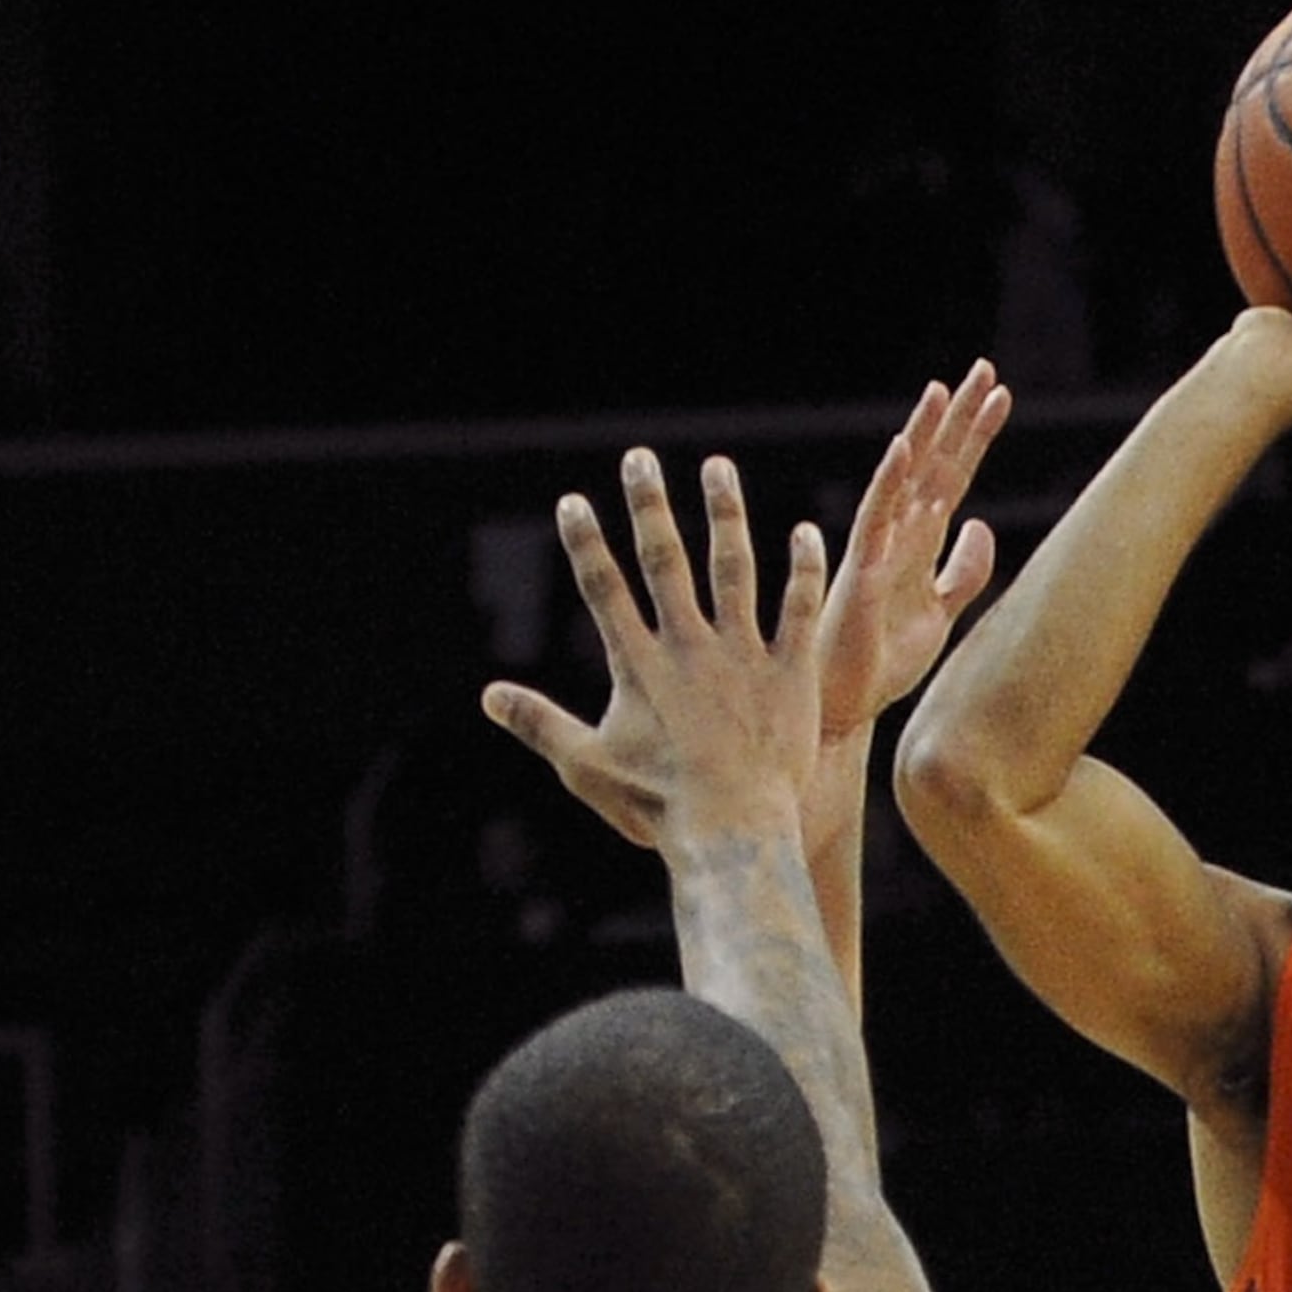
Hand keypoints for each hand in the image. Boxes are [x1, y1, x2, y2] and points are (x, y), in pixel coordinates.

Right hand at [482, 448, 828, 854]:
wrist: (735, 832)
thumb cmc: (657, 807)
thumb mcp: (586, 767)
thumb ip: (539, 723)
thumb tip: (488, 696)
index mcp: (639, 665)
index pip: (605, 590)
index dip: (586, 544)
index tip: (573, 501)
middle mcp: (689, 646)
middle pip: (665, 561)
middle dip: (649, 506)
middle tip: (640, 459)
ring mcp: (742, 655)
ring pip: (733, 568)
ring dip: (724, 514)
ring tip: (718, 467)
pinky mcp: (789, 673)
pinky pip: (798, 610)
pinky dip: (801, 569)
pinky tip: (804, 531)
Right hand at [814, 362, 1008, 747]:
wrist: (846, 709)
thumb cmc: (882, 661)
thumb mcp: (939, 612)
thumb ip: (963, 571)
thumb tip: (982, 523)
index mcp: (917, 543)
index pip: (952, 476)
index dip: (976, 436)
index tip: (1001, 393)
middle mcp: (897, 537)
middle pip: (933, 465)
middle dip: (958, 419)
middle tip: (984, 369)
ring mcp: (877, 552)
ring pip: (902, 482)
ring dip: (922, 436)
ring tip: (943, 390)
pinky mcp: (861, 576)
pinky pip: (874, 523)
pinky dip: (888, 486)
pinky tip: (903, 450)